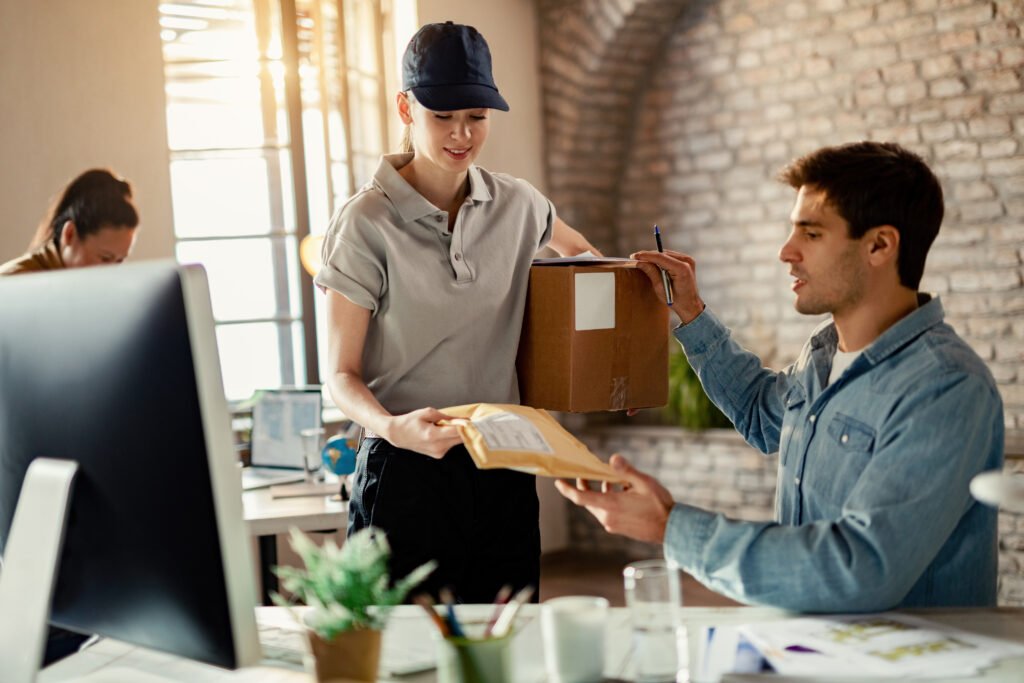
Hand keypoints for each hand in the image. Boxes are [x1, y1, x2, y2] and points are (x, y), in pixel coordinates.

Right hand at [384, 408, 462, 458]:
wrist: (398, 435)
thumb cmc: (411, 421)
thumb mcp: (427, 412)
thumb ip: (446, 416)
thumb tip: (462, 419)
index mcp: (433, 435)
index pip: (457, 432)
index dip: (467, 425)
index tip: (474, 420)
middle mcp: (437, 447)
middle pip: (460, 438)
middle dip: (465, 430)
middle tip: (468, 420)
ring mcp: (438, 453)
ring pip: (456, 442)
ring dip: (458, 433)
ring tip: (450, 425)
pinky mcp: (438, 455)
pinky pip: (451, 445)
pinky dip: (451, 438)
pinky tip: (444, 432)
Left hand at [554, 454, 674, 543]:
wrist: (672, 528)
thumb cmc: (659, 505)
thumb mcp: (644, 483)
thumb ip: (626, 471)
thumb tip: (612, 458)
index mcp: (610, 506)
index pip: (580, 498)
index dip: (567, 489)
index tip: (558, 482)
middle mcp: (608, 518)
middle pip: (588, 501)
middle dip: (585, 486)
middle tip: (586, 473)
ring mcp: (614, 525)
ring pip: (599, 506)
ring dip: (601, 492)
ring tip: (612, 479)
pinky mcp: (620, 528)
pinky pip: (608, 512)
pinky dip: (609, 500)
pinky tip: (623, 491)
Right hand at [631, 249, 704, 323]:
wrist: (690, 305)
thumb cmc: (676, 301)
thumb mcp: (660, 288)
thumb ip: (651, 272)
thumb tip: (639, 262)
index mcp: (681, 269)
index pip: (660, 257)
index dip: (646, 256)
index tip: (634, 256)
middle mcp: (686, 262)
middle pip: (663, 254)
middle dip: (649, 256)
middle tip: (635, 258)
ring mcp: (688, 260)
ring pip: (666, 254)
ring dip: (654, 257)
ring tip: (642, 261)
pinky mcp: (687, 261)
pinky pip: (671, 256)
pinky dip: (661, 259)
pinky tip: (654, 263)